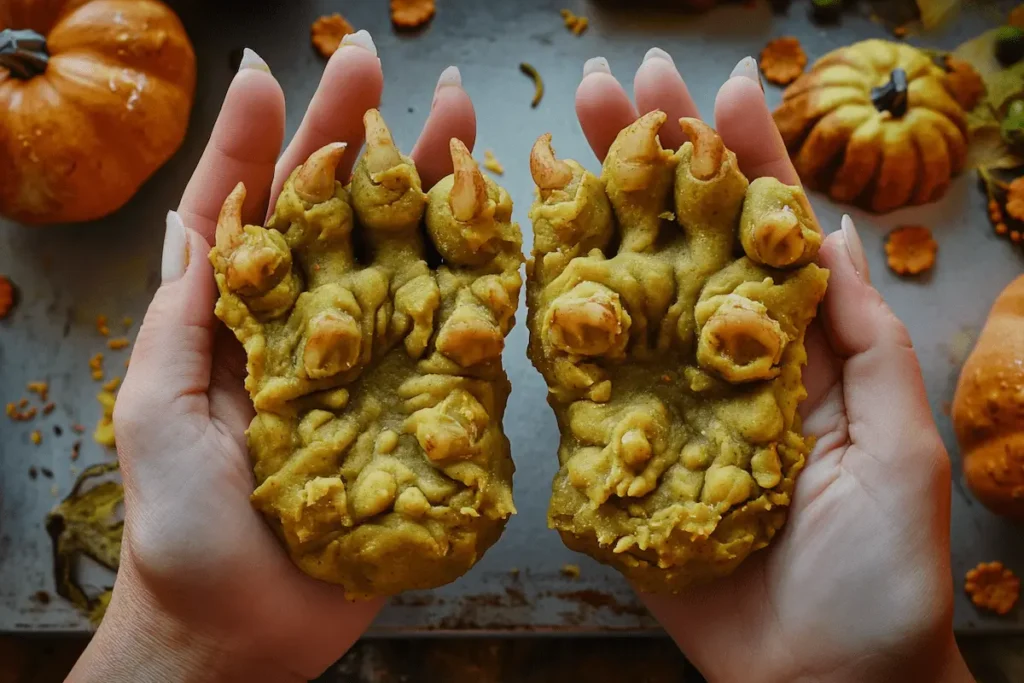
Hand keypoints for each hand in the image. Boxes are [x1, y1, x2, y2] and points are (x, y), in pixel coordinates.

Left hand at [69, 32, 476, 682]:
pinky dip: (477, 285)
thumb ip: (180, 325)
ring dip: (428, 193)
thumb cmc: (182, 537)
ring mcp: (372, 368)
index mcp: (238, 325)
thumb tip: (193, 228)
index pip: (248, 214)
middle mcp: (310, 333)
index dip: (259, 144)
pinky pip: (455, 340)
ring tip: (460, 125)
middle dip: (358, 143)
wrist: (242, 635)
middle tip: (383, 70)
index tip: (277, 75)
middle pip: (336, 220)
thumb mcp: (155, 420)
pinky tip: (497, 231)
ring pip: (405, 263)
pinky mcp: (422, 413)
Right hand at [575, 52, 973, 682]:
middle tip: (606, 84)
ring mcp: (665, 401)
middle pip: (682, 241)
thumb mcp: (896, 447)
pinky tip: (529, 258)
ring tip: (556, 142)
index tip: (716, 86)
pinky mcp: (617, 453)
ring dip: (594, 216)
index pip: (767, 232)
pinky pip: (582, 379)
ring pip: (626, 293)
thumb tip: (834, 239)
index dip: (743, 158)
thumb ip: (863, 345)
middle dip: (650, 161)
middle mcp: (723, 360)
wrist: (816, 679)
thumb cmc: (879, 574)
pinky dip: (556, 318)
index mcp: (796, 349)